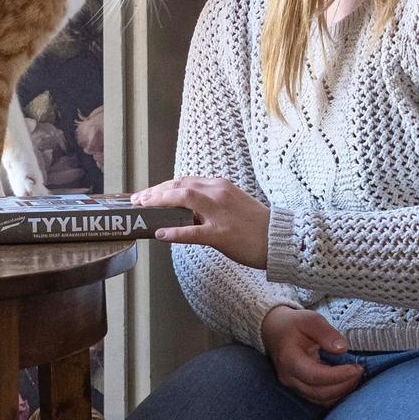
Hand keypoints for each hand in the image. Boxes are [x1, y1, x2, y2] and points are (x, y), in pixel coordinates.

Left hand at [132, 175, 269, 268]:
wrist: (280, 238)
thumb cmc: (256, 224)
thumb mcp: (232, 203)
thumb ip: (209, 203)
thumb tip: (185, 211)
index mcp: (220, 185)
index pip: (185, 181)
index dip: (163, 186)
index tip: (148, 193)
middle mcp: (218, 193)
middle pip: (180, 186)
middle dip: (155, 192)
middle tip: (138, 200)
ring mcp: (219, 213)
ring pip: (184, 200)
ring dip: (160, 202)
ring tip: (143, 209)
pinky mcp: (221, 234)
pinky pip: (193, 232)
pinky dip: (174, 232)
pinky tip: (160, 234)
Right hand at [260, 306, 362, 408]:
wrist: (273, 330)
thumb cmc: (292, 324)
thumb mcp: (309, 319)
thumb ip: (325, 332)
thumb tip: (342, 349)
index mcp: (289, 360)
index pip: (315, 376)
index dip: (338, 375)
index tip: (356, 367)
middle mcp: (289, 378)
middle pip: (320, 392)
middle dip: (344, 385)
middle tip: (359, 371)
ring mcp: (293, 386)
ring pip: (321, 399)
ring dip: (341, 392)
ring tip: (355, 376)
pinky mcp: (300, 389)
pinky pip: (320, 398)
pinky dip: (336, 394)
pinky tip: (347, 382)